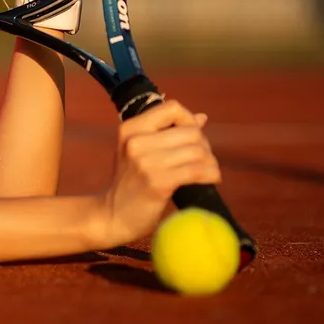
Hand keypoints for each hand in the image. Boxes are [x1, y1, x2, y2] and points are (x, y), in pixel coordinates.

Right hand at [96, 100, 221, 246]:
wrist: (113, 215)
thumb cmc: (131, 183)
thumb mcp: (139, 151)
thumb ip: (167, 133)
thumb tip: (201, 118)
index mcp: (130, 128)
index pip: (172, 108)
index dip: (189, 120)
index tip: (193, 138)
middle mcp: (136, 141)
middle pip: (190, 132)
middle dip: (204, 146)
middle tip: (203, 161)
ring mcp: (146, 162)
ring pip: (198, 151)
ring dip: (210, 162)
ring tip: (208, 172)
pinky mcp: (158, 182)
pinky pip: (197, 171)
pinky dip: (211, 175)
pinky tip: (210, 180)